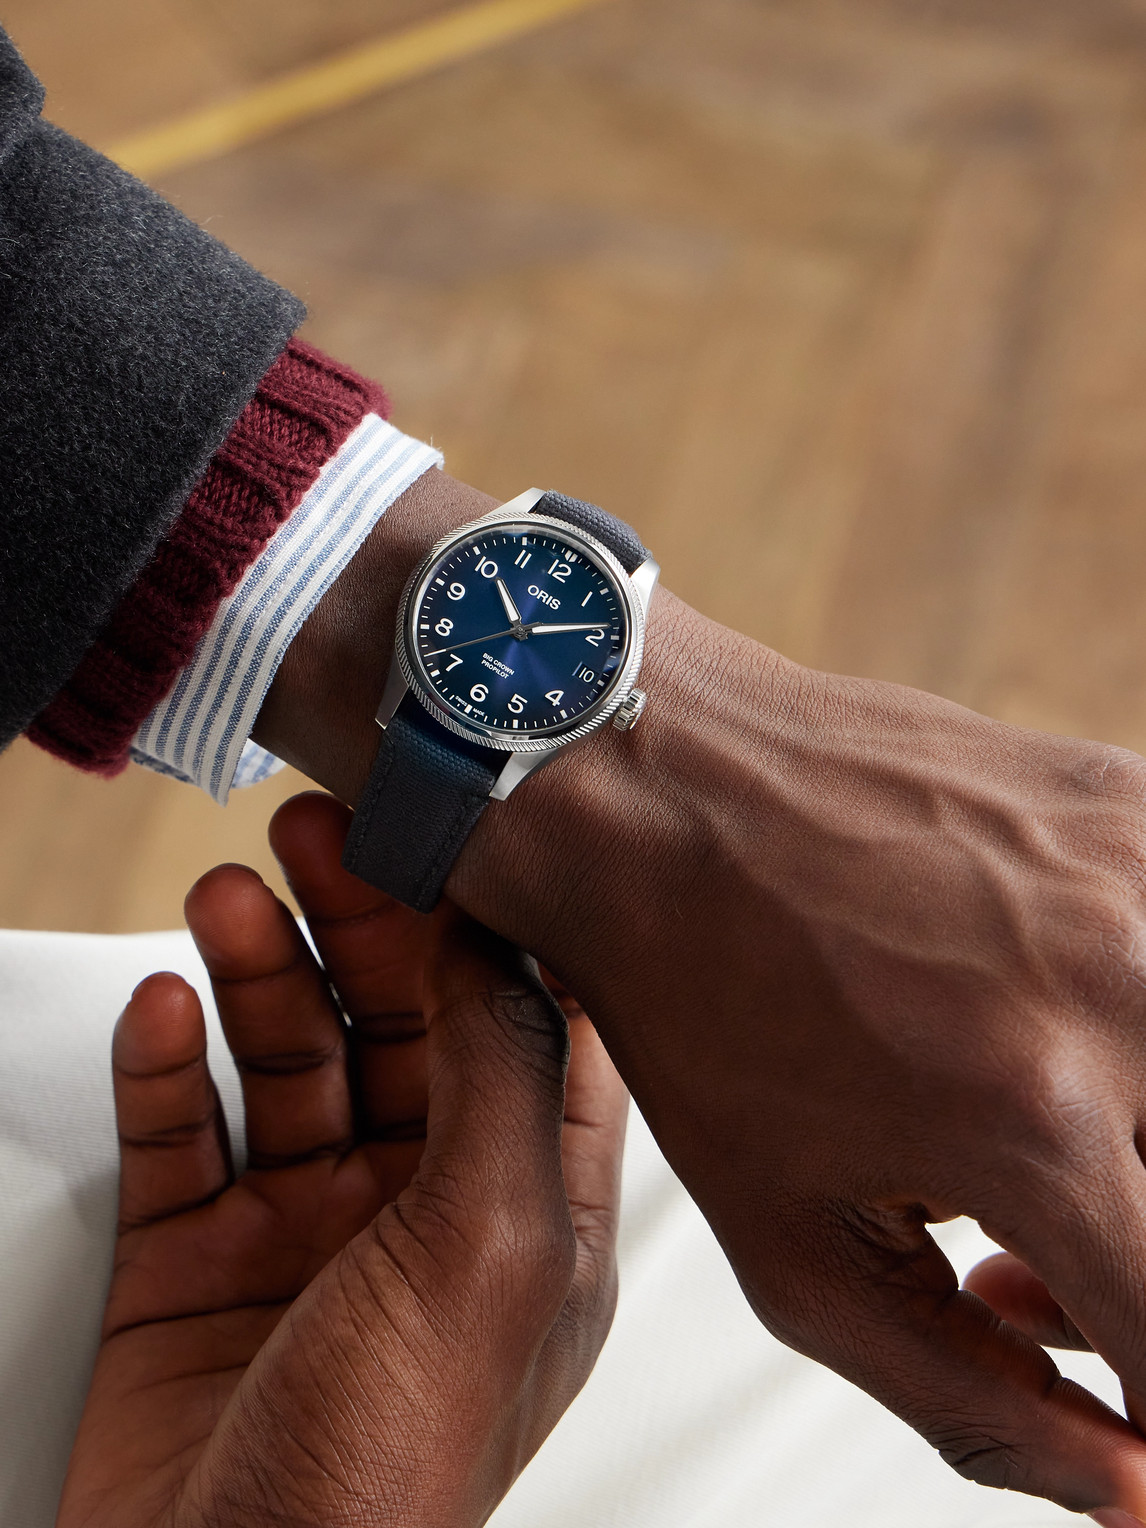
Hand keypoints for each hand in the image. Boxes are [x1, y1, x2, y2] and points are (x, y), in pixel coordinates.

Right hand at [58, 791, 626, 1527]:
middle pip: (398, 1022)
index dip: (493, 929)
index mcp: (530, 1216)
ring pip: (289, 1058)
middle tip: (317, 832)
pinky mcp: (198, 1262)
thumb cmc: (383, 1484)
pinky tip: (167, 1008)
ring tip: (228, 897)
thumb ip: (502, 1081)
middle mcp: (423, 1212)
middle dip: (360, 921)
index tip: (451, 836)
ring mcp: (306, 1232)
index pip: (532, 1031)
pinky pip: (184, 1131)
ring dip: (258, 970)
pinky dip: (171, 1064)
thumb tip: (499, 941)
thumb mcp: (488, 1254)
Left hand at [258, 470, 1145, 1521]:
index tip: (1118, 1409)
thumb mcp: (790, 1240)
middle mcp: (1123, 989)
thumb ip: (967, 1392)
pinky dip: (1130, 1028)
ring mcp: (1142, 880)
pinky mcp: (1132, 806)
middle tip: (1029, 1265)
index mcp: (1035, 1119)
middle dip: (1142, 1286)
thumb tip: (1123, 1486)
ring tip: (1033, 1140)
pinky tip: (1032, 1021)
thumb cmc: (692, 997)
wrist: (656, 788)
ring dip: (1143, 1153)